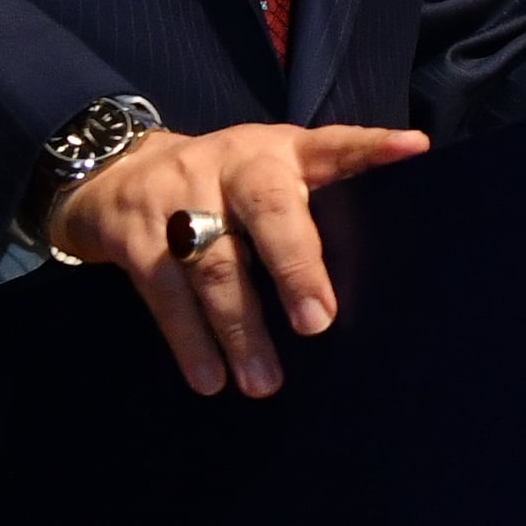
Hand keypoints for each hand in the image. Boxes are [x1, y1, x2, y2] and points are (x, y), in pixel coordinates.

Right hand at [43, 118, 432, 393]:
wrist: (114, 173)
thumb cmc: (220, 189)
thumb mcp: (267, 175)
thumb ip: (316, 200)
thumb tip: (385, 255)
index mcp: (276, 150)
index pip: (330, 143)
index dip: (369, 147)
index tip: (410, 150)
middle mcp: (231, 164)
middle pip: (267, 207)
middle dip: (294, 265)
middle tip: (317, 322)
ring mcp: (178, 196)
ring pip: (214, 264)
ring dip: (239, 327)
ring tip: (263, 381)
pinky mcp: (135, 235)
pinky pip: (165, 293)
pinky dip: (188, 340)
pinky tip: (209, 378)